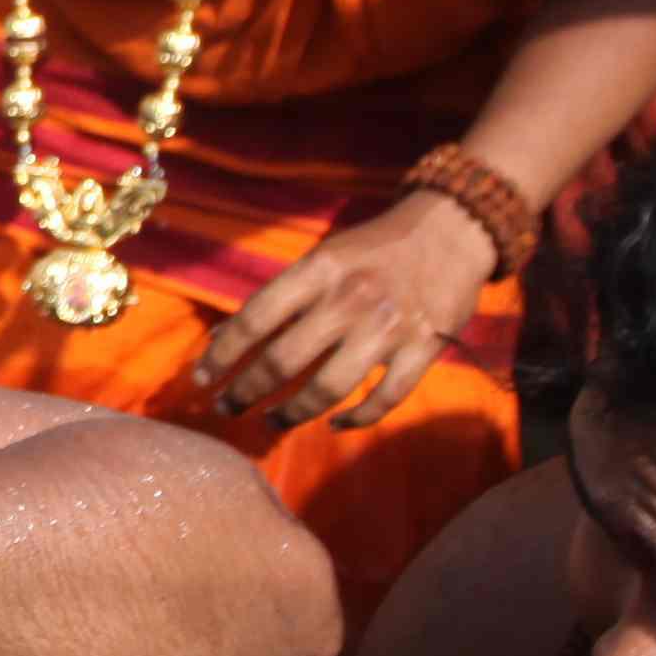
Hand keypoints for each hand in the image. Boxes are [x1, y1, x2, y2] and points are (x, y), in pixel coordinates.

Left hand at [194, 194, 501, 430]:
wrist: (453, 230)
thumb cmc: (377, 248)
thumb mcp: (323, 259)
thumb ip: (280, 298)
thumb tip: (225, 339)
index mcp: (319, 271)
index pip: (256, 318)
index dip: (223, 356)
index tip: (202, 381)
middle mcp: (349, 299)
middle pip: (284, 360)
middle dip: (247, 392)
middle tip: (229, 409)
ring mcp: (388, 326)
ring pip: (329, 387)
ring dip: (294, 413)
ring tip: (273, 422)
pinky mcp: (424, 348)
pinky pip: (385, 398)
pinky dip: (357, 419)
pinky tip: (335, 425)